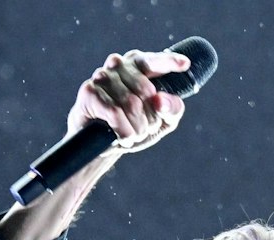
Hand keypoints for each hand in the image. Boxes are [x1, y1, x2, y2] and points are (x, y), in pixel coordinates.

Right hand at [66, 49, 188, 151]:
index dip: (168, 62)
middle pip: (146, 91)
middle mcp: (118, 64)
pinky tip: (122, 136)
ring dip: (137, 128)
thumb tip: (160, 101)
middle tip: (145, 127)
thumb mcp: (163, 119)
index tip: (185, 64)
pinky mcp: (89, 91)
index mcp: (138, 65)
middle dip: (150, 117)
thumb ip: (172, 108)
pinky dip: (124, 132)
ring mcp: (101, 76)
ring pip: (131, 104)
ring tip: (132, 133)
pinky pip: (115, 113)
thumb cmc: (136, 124)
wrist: (106, 143)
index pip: (153, 61)